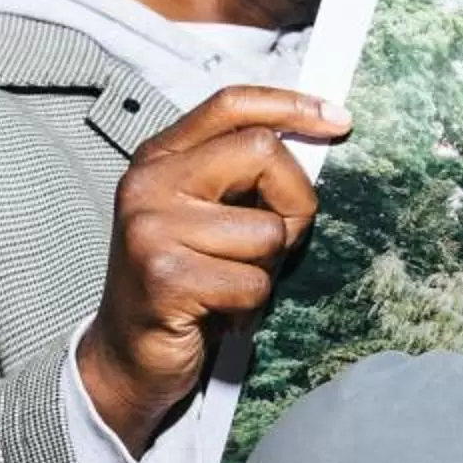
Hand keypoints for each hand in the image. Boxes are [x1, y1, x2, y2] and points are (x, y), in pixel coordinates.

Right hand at [77, 87, 350, 453]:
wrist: (124, 358)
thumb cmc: (181, 286)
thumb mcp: (202, 216)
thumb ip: (240, 178)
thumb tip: (318, 141)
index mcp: (159, 159)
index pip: (231, 105)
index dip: (292, 107)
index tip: (338, 121)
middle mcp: (148, 184)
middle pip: (262, 152)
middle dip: (293, 202)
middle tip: (274, 244)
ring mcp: (151, 229)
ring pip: (266, 231)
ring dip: (265, 270)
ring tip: (228, 287)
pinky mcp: (165, 278)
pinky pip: (252, 283)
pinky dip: (249, 307)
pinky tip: (219, 314)